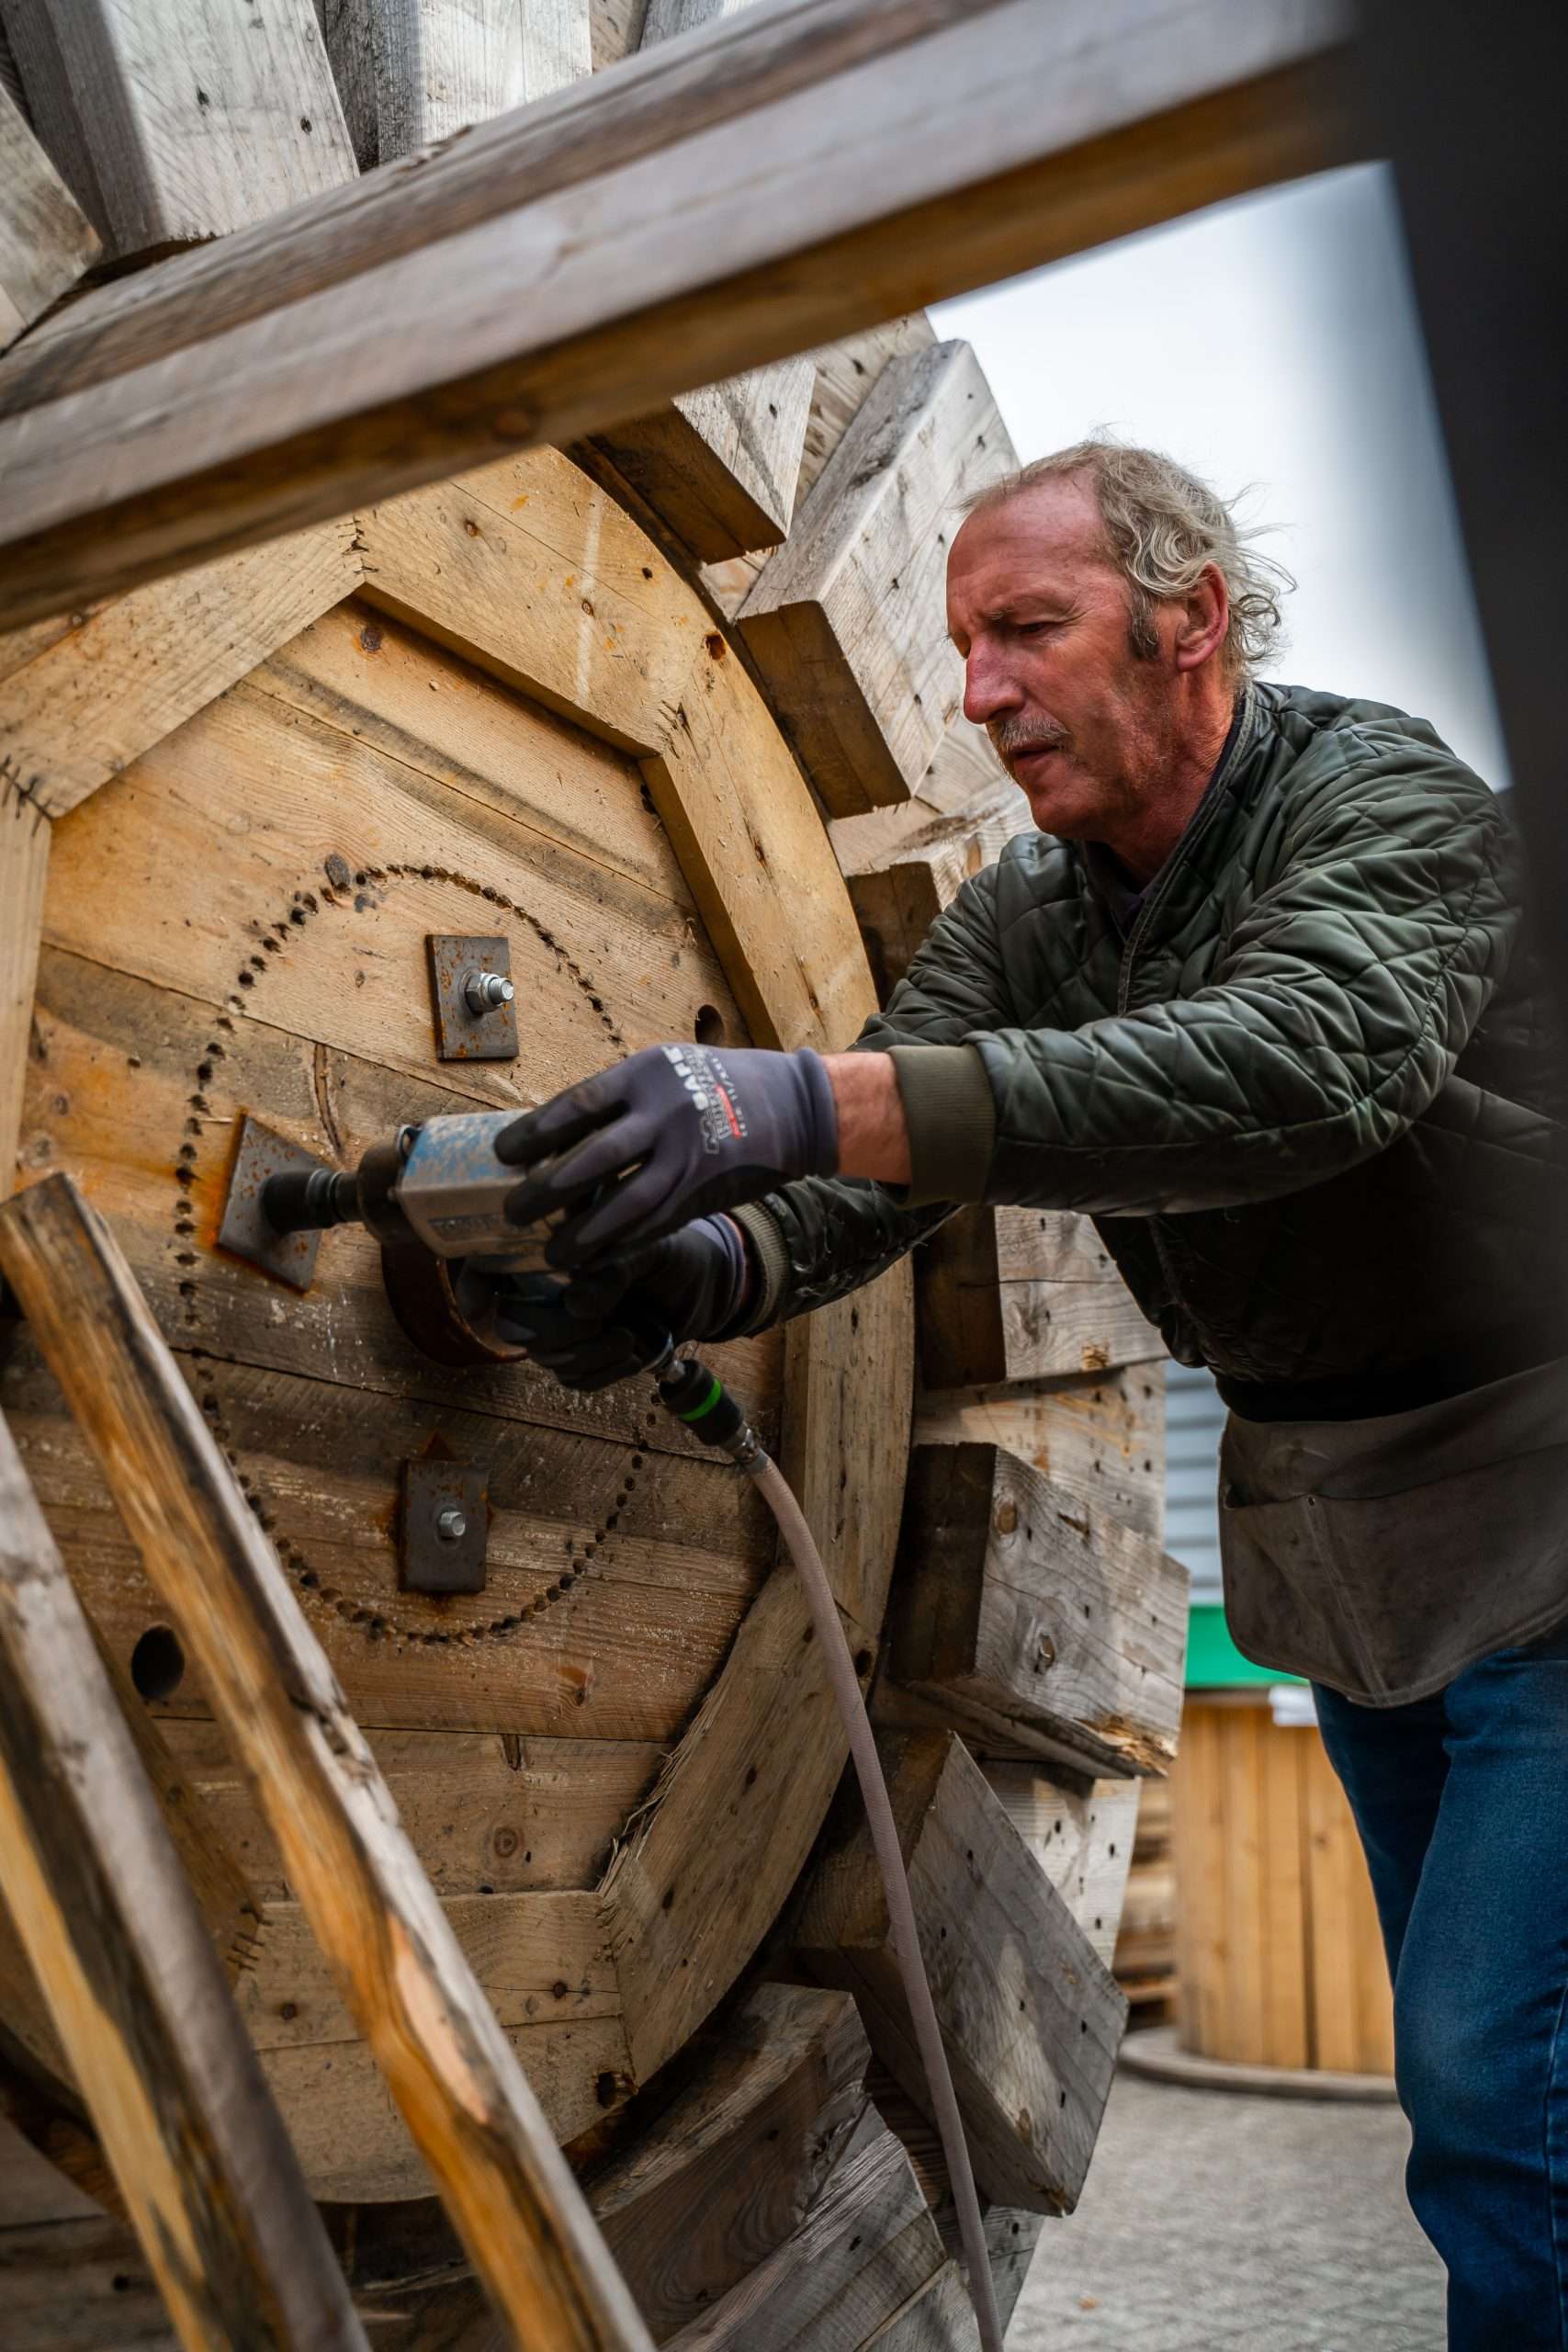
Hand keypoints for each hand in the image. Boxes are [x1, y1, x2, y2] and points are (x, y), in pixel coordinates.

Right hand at [493, 1216, 751, 1390]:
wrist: (708, 1286)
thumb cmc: (672, 1251)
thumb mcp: (648, 1246)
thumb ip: (610, 1266)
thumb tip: (576, 1302)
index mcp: (552, 1246)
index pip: (488, 1263)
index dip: (474, 1287)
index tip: (480, 1310)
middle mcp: (547, 1287)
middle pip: (512, 1323)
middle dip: (550, 1330)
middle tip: (593, 1321)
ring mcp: (565, 1325)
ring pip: (544, 1356)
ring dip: (585, 1355)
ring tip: (627, 1337)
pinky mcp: (586, 1356)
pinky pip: (572, 1379)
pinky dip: (603, 1373)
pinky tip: (634, 1352)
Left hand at [496, 1042, 837, 1267]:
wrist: (791, 1106)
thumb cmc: (715, 1082)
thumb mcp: (665, 1068)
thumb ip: (619, 1096)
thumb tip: (555, 1129)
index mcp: (646, 1075)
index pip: (576, 1106)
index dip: (533, 1133)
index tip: (502, 1154)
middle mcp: (665, 1115)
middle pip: (591, 1159)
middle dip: (545, 1191)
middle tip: (512, 1212)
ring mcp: (687, 1157)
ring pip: (623, 1204)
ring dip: (582, 1235)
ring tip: (551, 1254)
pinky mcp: (704, 1192)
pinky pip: (655, 1225)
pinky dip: (621, 1245)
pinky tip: (595, 1259)